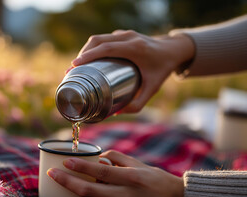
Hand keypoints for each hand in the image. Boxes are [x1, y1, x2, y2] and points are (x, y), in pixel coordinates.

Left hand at [47, 150, 184, 196]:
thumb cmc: (154, 177)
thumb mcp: (137, 163)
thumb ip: (115, 158)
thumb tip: (97, 158)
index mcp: (129, 178)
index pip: (99, 172)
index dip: (80, 168)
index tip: (65, 162)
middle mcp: (124, 195)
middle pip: (88, 191)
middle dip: (66, 182)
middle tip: (52, 173)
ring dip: (77, 187)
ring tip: (66, 177)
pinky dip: (96, 194)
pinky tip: (94, 186)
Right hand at [69, 30, 194, 112]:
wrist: (174, 50)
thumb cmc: (162, 69)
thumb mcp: (153, 89)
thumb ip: (138, 104)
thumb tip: (116, 113)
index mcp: (134, 48)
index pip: (105, 49)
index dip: (87, 56)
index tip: (74, 66)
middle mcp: (128, 38)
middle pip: (97, 41)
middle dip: (82, 55)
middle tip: (72, 71)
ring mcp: (125, 34)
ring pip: (99, 38)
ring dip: (86, 51)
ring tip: (78, 66)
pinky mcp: (123, 35)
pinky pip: (104, 39)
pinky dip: (93, 48)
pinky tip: (89, 59)